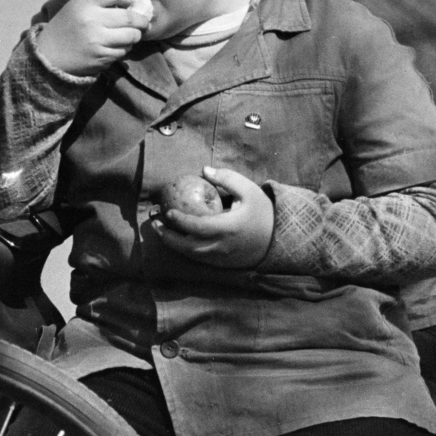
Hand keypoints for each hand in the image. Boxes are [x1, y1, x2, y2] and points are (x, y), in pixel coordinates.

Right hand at [36, 0, 147, 75]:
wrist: (50, 55)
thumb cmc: (67, 25)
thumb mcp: (79, 3)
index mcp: (85, 3)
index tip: (128, 2)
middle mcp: (91, 21)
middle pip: (129, 17)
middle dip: (141, 21)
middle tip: (144, 22)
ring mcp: (97, 41)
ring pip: (131, 36)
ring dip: (136, 35)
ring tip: (132, 33)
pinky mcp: (101, 58)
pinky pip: (123, 51)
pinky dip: (125, 48)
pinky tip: (119, 45)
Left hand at [152, 166, 273, 268]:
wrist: (279, 238)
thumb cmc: (263, 211)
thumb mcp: (249, 190)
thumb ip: (226, 178)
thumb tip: (204, 170)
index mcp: (228, 228)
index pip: (197, 226)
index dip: (180, 221)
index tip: (168, 212)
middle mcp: (222, 246)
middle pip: (188, 247)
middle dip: (168, 237)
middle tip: (156, 224)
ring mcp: (222, 258)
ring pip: (192, 255)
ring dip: (174, 244)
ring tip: (162, 231)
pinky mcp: (223, 264)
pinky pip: (200, 258)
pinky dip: (186, 249)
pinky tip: (178, 238)